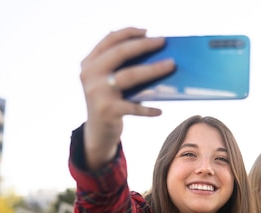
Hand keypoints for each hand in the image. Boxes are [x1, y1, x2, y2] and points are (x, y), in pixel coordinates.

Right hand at [79, 27, 175, 169]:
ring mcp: (97, 92)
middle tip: (163, 42)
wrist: (97, 133)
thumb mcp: (108, 82)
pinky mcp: (107, 110)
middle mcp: (90, 75)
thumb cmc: (111, 102)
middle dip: (144, 45)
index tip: (148, 31)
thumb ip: (121, 68)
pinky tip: (160, 111)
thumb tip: (156, 55)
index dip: (128, 33)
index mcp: (89, 63)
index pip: (109, 40)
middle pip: (120, 53)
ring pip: (130, 76)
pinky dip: (148, 109)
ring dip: (153, 69)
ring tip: (171, 65)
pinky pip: (134, 107)